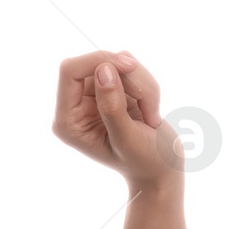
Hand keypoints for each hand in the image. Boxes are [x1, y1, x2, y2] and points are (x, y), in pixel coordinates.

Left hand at [50, 50, 179, 192]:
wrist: (161, 168)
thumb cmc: (145, 161)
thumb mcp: (128, 138)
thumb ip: (112, 106)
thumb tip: (102, 69)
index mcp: (68, 120)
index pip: (70, 71)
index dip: (98, 61)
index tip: (129, 67)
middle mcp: (76, 105)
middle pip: (98, 64)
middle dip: (130, 78)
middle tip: (149, 107)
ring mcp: (94, 96)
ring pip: (119, 64)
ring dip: (144, 86)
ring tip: (151, 116)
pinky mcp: (113, 89)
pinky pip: (131, 69)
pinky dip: (147, 86)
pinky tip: (150, 110)